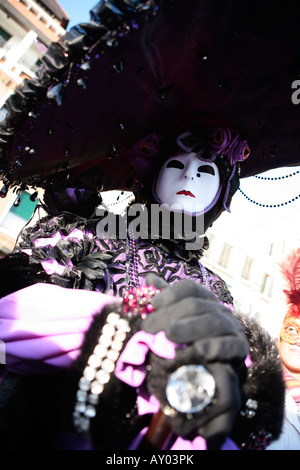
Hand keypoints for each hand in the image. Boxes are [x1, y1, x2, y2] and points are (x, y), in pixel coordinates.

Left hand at [142, 273, 248, 448]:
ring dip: (189, 328)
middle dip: (169, 315)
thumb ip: (162, 302)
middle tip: (147, 328)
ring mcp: (231, 327)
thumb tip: (148, 277)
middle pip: (196, 305)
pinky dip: (216, 346)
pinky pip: (230, 345)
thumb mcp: (172, 323)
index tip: (151, 305)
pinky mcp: (240, 348)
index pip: (189, 289)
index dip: (169, 294)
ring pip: (212, 321)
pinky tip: (200, 350)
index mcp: (204, 300)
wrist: (211, 374)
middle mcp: (219, 309)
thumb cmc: (186, 344)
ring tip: (168, 335)